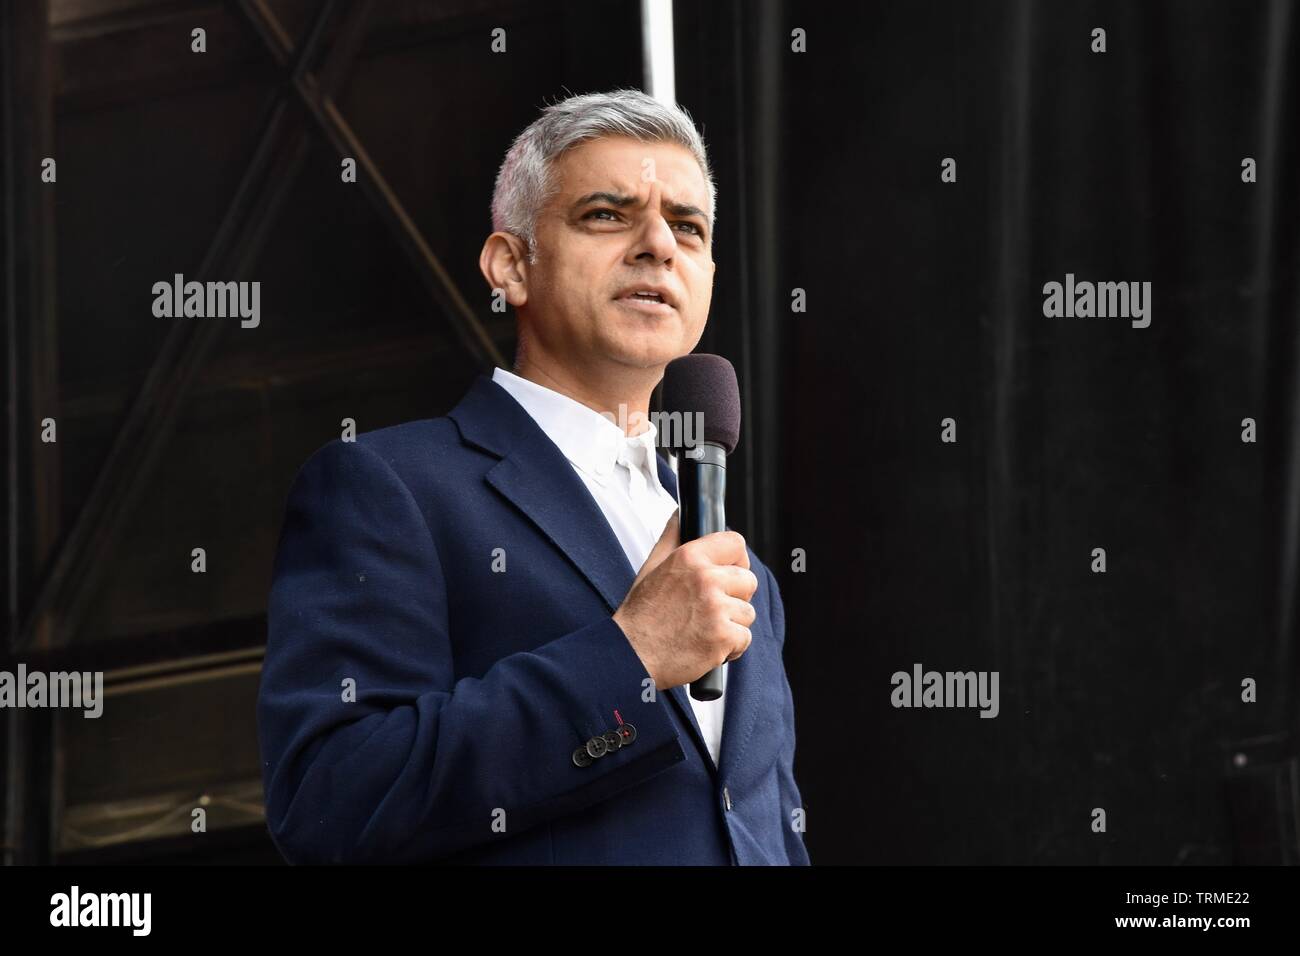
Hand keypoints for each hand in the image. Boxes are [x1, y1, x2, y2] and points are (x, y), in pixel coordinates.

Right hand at [613, 512, 757, 689]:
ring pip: (748, 613)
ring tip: (704, 629)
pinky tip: (708, 646)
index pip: (736, 543)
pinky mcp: (723, 637)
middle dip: (735, 597)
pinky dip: (730, 647)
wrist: (631, 655)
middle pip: (749, 580)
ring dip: (731, 624)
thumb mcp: (651, 567)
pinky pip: (744, 638)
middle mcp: (706, 578)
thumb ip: (671, 537)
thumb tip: (680, 514)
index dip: (736, 560)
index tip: (730, 572)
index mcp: (690, 557)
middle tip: (711, 608)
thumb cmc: (641, 614)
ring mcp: (716, 608)